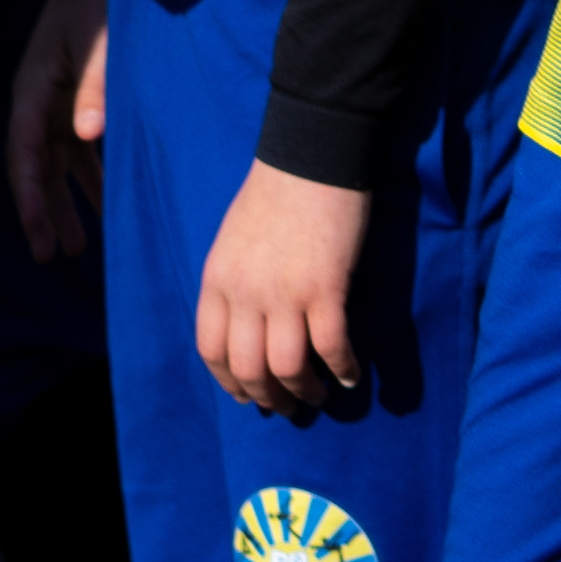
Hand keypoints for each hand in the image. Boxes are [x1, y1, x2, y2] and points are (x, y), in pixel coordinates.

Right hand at [9, 0, 110, 258]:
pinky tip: (105, 212)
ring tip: (74, 249)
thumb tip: (87, 136)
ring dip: (63, 205)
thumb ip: (94, 85)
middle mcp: (38, 105)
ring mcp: (56, 108)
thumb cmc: (95, 5)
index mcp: (33, 90)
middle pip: (32, 168)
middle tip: (49, 255)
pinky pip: (78, 154)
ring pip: (54, 167)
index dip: (27, 193)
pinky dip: (90, 182)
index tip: (35, 230)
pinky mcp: (76, 106)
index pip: (22, 151)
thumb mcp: (96, 42)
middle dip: (39, 211)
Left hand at [200, 163, 374, 418]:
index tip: (247, 395)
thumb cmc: (274, 192)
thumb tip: (247, 326)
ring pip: (288, 368)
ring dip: (305, 392)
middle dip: (269, 397)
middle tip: (288, 406)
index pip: (211, 350)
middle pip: (248, 369)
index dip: (229, 382)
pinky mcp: (325, 288)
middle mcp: (244, 292)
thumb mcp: (233, 239)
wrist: (311, 154)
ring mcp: (284, 292)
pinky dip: (342, 369)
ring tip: (319, 395)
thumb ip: (233, 282)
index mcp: (216, 279)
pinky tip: (350, 376)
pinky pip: (331, 347)